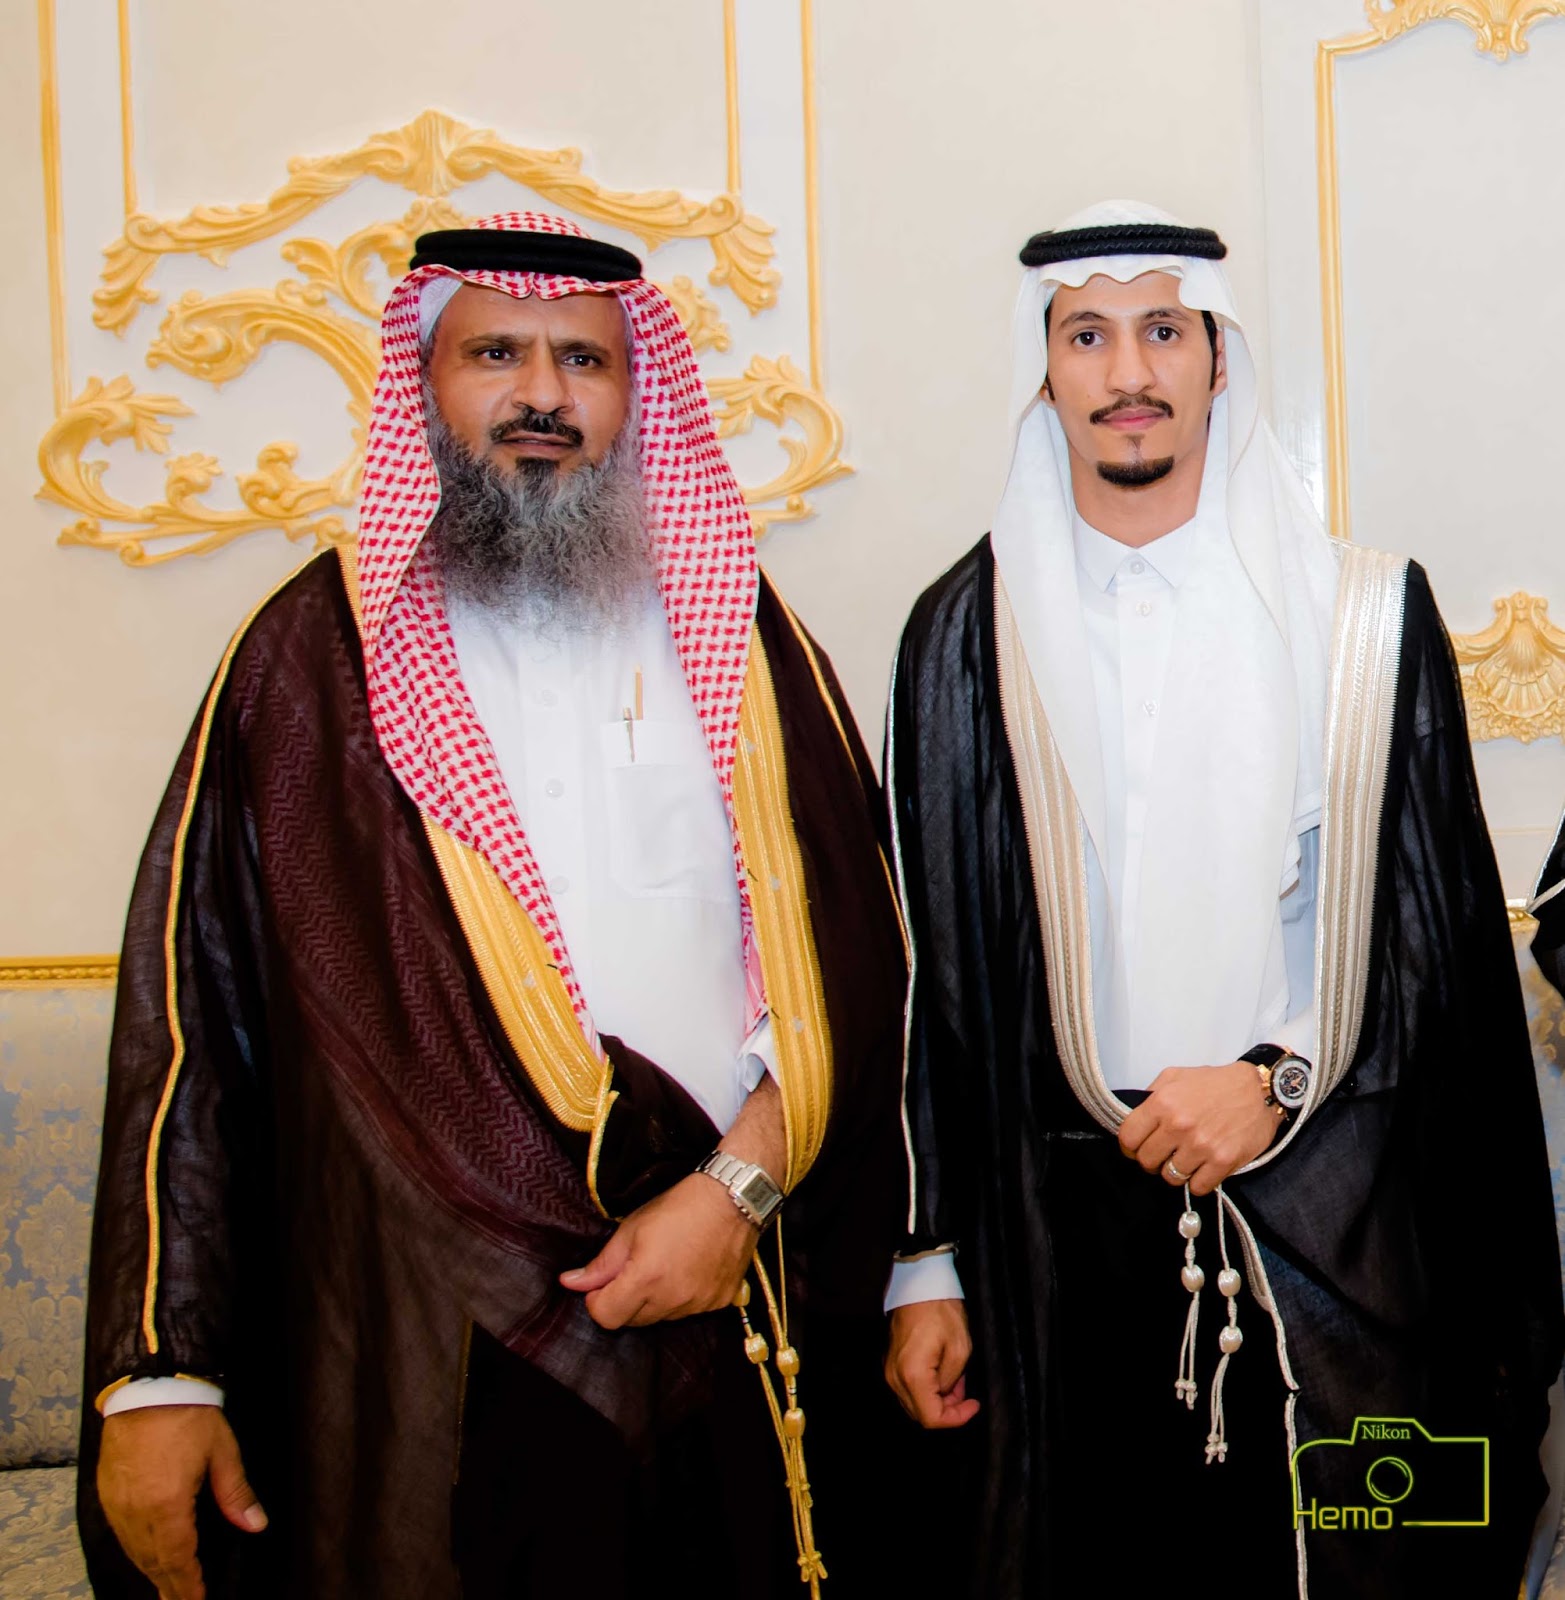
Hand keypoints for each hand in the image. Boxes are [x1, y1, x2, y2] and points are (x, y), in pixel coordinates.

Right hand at [98, 1404, 265, 1599]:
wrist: (148, 1385)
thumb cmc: (189, 1414)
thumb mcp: (222, 1451)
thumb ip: (236, 1493)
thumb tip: (256, 1525)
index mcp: (167, 1505)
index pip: (178, 1559)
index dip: (188, 1585)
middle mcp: (137, 1511)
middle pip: (154, 1561)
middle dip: (171, 1585)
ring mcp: (118, 1504)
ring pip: (135, 1551)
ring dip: (153, 1570)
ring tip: (168, 1587)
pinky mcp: (107, 1493)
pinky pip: (121, 1534)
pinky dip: (136, 1550)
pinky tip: (146, 1555)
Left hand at [559, 1173, 759, 1327]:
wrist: (732, 1197)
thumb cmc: (679, 1206)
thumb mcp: (632, 1228)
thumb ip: (601, 1263)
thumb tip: (570, 1282)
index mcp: (646, 1279)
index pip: (605, 1316)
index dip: (597, 1300)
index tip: (602, 1282)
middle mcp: (672, 1299)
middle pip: (631, 1321)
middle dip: (624, 1300)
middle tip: (634, 1268)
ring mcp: (698, 1304)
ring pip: (660, 1318)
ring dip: (653, 1300)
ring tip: (664, 1265)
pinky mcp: (718, 1302)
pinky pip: (688, 1312)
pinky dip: (681, 1298)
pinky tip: (687, 1270)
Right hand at [885, 1299, 979, 1429]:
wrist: (920, 1284)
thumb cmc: (942, 1312)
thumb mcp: (960, 1348)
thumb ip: (951, 1381)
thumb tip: (944, 1393)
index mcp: (912, 1375)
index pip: (931, 1418)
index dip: (956, 1418)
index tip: (973, 1405)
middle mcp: (895, 1378)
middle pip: (920, 1414)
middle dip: (947, 1409)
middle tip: (966, 1392)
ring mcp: (889, 1370)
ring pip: (914, 1403)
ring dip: (937, 1400)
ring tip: (957, 1380)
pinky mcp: (890, 1362)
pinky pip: (908, 1388)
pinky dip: (926, 1389)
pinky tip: (942, 1372)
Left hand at [1117, 1060, 1282, 1195]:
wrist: (1260, 1090)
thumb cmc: (1217, 1083)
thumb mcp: (1176, 1076)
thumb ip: (1151, 1094)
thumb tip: (1133, 1116)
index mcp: (1162, 1102)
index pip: (1128, 1138)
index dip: (1129, 1147)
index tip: (1136, 1148)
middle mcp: (1179, 1125)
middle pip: (1147, 1161)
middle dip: (1151, 1160)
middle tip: (1163, 1155)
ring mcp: (1201, 1145)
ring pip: (1170, 1177)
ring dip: (1176, 1171)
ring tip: (1185, 1159)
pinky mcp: (1222, 1161)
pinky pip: (1197, 1186)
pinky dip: (1197, 1181)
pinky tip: (1203, 1168)